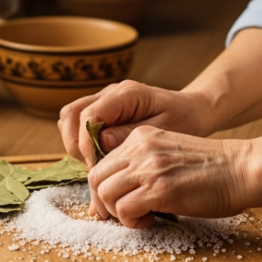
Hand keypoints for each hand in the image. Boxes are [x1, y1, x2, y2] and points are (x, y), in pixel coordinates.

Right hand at [57, 80, 213, 166]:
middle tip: (95, 168)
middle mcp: (109, 93)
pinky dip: (82, 144)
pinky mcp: (103, 112)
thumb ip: (129, 136)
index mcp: (126, 94)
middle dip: (75, 145)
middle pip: (70, 114)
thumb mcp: (162, 131)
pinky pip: (79, 125)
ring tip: (96, 165)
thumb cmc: (182, 121)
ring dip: (75, 145)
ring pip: (69, 119)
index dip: (86, 144)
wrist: (192, 110)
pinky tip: (100, 161)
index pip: (89, 115)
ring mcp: (103, 101)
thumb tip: (99, 143)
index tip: (97, 166)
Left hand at [87, 126, 255, 227]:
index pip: (102, 162)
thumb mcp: (169, 153)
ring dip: (118, 213)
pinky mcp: (159, 189)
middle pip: (96, 178)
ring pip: (105, 194)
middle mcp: (140, 148)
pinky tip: (151, 219)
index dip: (104, 188)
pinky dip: (132, 221)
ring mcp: (149, 167)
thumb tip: (115, 194)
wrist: (242, 168)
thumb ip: (143, 164)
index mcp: (141, 136)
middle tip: (123, 214)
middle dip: (104, 202)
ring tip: (140, 216)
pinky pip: (124, 209)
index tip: (116, 202)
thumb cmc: (211, 167)